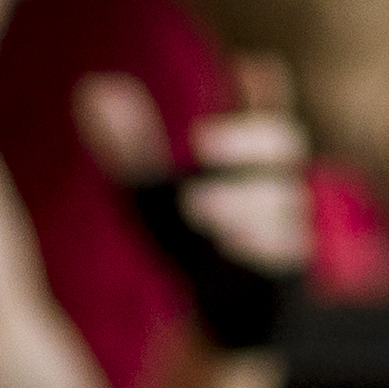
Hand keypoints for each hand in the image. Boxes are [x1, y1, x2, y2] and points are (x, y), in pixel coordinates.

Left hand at [83, 52, 319, 355]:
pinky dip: (259, 246)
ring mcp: (292, 230)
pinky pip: (290, 254)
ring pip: (286, 201)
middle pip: (285, 145)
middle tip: (203, 146)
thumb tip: (94, 89)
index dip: (264, 93)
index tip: (249, 65)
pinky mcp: (293, 274)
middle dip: (247, 143)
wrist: (217, 322)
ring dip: (243, 200)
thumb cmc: (187, 245)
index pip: (266, 115)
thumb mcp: (151, 195)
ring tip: (198, 206)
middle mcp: (278, 188)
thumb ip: (132, 147)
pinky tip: (227, 245)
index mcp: (249, 162)